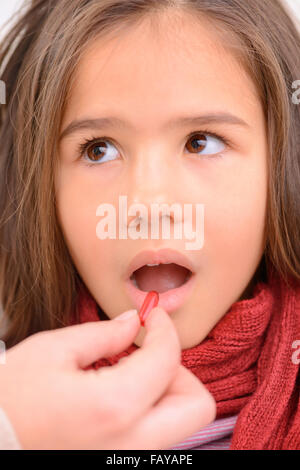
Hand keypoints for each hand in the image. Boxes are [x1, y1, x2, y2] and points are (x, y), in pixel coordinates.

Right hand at [0, 306, 215, 449]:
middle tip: (149, 352)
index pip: (167, 359)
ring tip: (130, 369)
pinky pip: (155, 434)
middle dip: (180, 370)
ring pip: (180, 422)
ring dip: (166, 389)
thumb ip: (104, 334)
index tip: (152, 315)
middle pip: (196, 405)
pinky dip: (150, 408)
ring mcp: (126, 459)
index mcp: (114, 406)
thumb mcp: (53, 352)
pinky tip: (118, 391)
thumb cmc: (11, 397)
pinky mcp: (118, 462)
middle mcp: (131, 442)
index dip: (164, 328)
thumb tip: (134, 323)